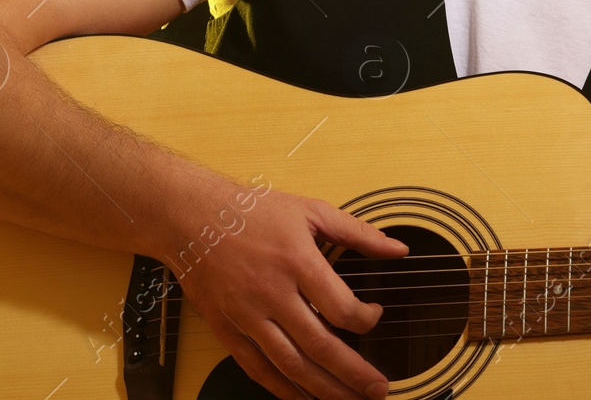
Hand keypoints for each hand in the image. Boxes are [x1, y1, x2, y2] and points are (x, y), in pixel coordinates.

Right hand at [170, 183, 407, 399]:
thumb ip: (358, 233)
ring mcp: (247, 316)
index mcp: (297, 262)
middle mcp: (272, 293)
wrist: (192, 217)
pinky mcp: (227, 330)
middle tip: (378, 389)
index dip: (366, 320)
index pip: (340, 308)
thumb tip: (397, 249)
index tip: (375, 317)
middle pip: (320, 346)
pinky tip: (303, 399)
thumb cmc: (253, 212)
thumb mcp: (311, 210)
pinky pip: (257, 368)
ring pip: (290, 364)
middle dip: (354, 373)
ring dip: (323, 389)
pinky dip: (282, 389)